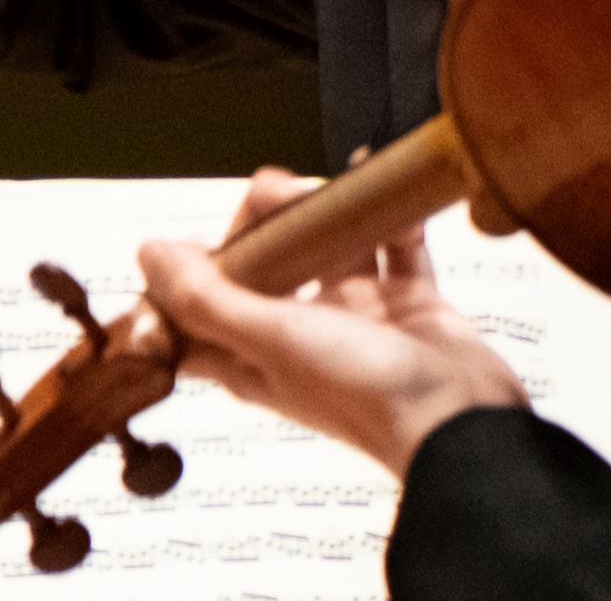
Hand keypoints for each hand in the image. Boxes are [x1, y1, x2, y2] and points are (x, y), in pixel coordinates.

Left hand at [135, 169, 525, 479]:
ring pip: (329, 248)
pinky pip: (393, 247)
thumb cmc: (366, 397)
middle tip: (283, 194)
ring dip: (328, 211)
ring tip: (334, 187)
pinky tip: (381, 190)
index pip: (202, 312)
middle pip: (267, 263)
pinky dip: (389, 218)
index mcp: (255, 358)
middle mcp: (299, 337)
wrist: (460, 422)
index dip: (191, 272)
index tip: (197, 236)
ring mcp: (355, 317)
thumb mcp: (272, 340)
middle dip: (268, 221)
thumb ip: (208, 299)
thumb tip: (150, 255)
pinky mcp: (405, 303)